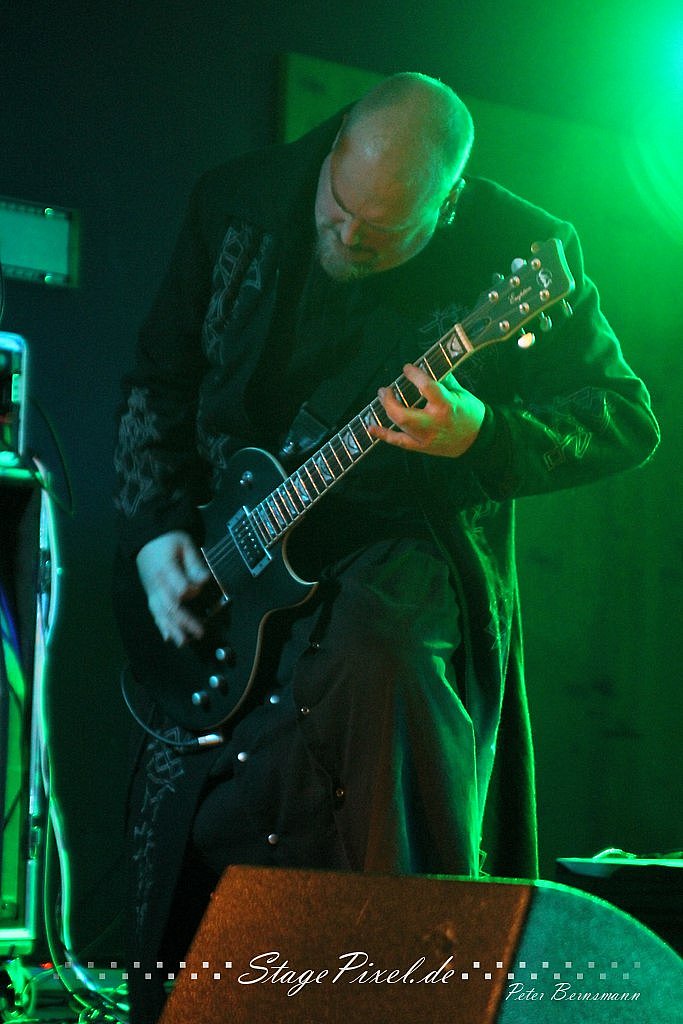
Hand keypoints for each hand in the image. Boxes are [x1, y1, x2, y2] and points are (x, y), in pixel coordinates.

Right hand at [136, 530, 210, 645]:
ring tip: (183, 642)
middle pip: (170, 606)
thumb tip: (205, 580)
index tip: (203, 588)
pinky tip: (168, 638)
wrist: (147, 539)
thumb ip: (195, 564)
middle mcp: (157, 584)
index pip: (179, 587)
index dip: (191, 591)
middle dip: (185, 621)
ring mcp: (152, 592)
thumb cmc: (169, 541)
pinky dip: (161, 626)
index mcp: (166, 569)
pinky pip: (155, 613)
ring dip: (173, 629)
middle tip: (200, 632)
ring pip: (161, 613)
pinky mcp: (151, 596)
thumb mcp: (185, 544)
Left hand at [369, 363, 485, 456]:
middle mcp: (434, 423)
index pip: (426, 387)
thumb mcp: (461, 393)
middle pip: (403, 414)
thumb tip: (429, 366)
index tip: (407, 368)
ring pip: (400, 426)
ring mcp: (426, 437)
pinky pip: (399, 442)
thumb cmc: (470, 413)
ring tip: (381, 398)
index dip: (414, 375)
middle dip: (389, 401)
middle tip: (385, 390)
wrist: (477, 439)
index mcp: (446, 406)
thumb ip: (444, 380)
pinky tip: (372, 428)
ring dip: (386, 411)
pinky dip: (384, 434)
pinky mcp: (422, 446)